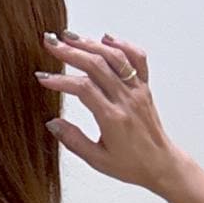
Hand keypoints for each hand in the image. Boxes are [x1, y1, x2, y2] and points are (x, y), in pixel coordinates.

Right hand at [35, 31, 183, 194]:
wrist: (160, 164)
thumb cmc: (130, 165)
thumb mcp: (97, 160)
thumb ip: (73, 140)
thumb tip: (52, 123)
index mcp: (113, 118)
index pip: (83, 89)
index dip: (61, 80)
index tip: (43, 77)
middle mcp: (126, 99)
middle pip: (97, 65)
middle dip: (70, 52)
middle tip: (50, 43)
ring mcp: (137, 90)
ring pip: (114, 57)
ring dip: (90, 44)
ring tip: (69, 37)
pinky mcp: (144, 86)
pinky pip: (137, 58)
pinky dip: (122, 44)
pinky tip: (105, 39)